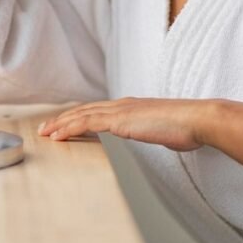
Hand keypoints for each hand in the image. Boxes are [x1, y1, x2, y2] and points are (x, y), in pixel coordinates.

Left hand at [37, 97, 209, 151]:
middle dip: (63, 119)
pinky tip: (58, 137)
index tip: (64, 124)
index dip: (79, 116)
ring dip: (60, 124)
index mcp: (131, 107)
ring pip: (81, 115)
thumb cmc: (187, 127)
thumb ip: (155, 130)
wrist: (197, 120)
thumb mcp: (165, 130)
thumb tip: (158, 135)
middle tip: (45, 128)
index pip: (98, 110)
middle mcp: (122, 105)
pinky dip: (69, 129)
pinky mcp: (120, 120)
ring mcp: (120, 111)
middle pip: (84, 110)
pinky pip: (87, 123)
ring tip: (45, 133)